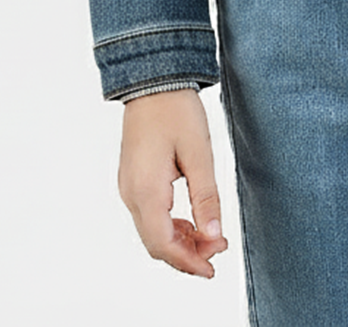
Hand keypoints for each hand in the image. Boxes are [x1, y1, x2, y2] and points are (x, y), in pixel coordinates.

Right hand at [118, 89, 228, 276]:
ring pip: (152, 231)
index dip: (189, 262)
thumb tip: (214, 235)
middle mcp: (131, 194)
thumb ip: (206, 197)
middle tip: (218, 251)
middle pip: (156, 243)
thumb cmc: (176, 110)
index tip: (213, 267)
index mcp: (146, 190)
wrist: (153, 80)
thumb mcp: (199, 153)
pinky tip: (192, 222)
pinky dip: (171, 226)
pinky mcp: (133, 180)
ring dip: (180, 241)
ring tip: (210, 238)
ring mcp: (129, 187)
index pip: (163, 244)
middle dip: (187, 254)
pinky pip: (149, 215)